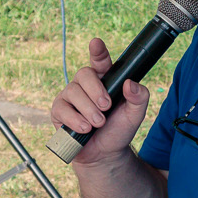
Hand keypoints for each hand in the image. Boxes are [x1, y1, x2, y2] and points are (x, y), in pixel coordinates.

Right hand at [51, 37, 150, 162]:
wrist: (105, 154)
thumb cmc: (119, 130)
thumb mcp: (135, 114)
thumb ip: (139, 97)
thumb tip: (130, 84)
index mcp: (105, 79)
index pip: (100, 61)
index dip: (98, 51)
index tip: (96, 43)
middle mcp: (85, 84)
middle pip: (85, 73)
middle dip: (96, 91)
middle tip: (106, 107)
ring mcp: (70, 96)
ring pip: (73, 92)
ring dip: (88, 110)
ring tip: (98, 124)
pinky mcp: (59, 111)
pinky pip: (62, 109)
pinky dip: (75, 120)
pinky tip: (85, 129)